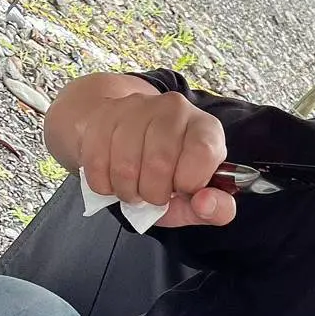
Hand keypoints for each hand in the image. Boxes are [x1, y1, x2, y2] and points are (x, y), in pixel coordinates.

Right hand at [78, 87, 236, 228]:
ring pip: (125, 165)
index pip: (203, 152)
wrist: (131, 140)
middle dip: (154, 194)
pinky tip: (115, 181)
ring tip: (135, 189)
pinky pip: (97, 162)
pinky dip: (104, 185)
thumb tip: (205, 204)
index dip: (190, 182)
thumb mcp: (200, 197)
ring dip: (128, 192)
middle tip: (155, 195)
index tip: (183, 190)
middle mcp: (174, 109)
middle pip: (159, 162)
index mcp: (206, 128)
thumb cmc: (171, 174)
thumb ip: (217, 208)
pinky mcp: (103, 114)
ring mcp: (136, 107)